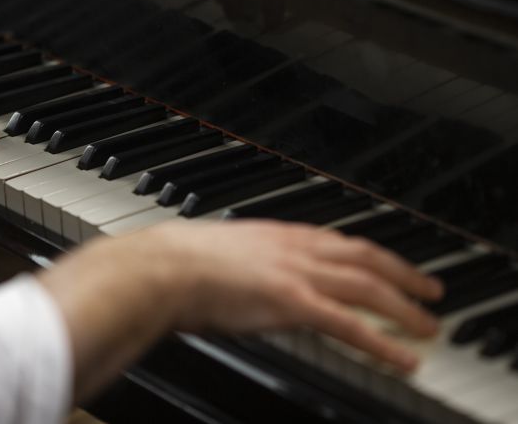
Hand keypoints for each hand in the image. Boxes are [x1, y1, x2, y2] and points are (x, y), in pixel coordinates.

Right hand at [38, 220, 441, 399]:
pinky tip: (401, 357)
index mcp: (276, 234)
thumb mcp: (218, 251)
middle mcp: (294, 248)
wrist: (161, 266)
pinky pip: (350, 324)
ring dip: (404, 308)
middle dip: (403, 273)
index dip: (370, 253)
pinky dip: (381, 342)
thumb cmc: (176, 261)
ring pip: (368, 287)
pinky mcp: (293, 303)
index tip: (387, 261)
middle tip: (429, 290)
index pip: (337, 241)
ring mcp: (297, 273)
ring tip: (426, 326)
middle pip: (365, 258)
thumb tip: (238, 272)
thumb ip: (240, 260)